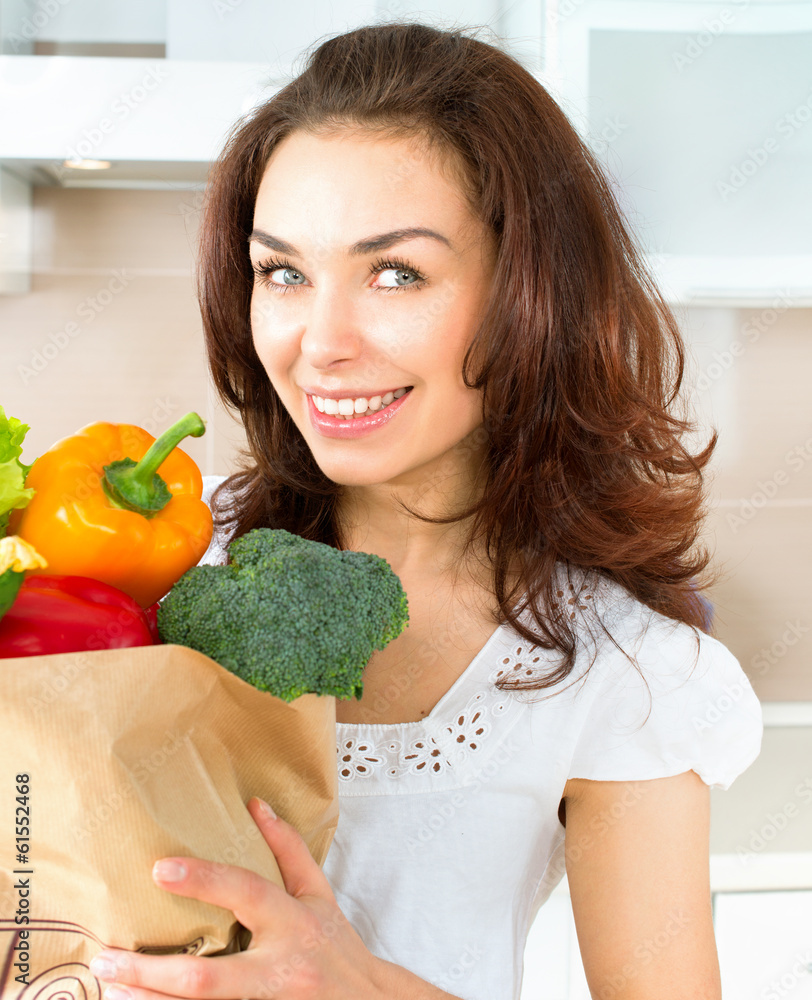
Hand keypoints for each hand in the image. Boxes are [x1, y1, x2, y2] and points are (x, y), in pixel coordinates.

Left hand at [89, 797, 385, 999]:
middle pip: (209, 980)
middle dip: (153, 973)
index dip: (205, 880)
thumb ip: (288, 850)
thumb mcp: (318, 895)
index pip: (246, 893)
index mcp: (293, 923)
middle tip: (107, 959)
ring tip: (110, 988)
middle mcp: (279, 969)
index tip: (160, 869)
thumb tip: (256, 806)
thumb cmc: (336, 947)